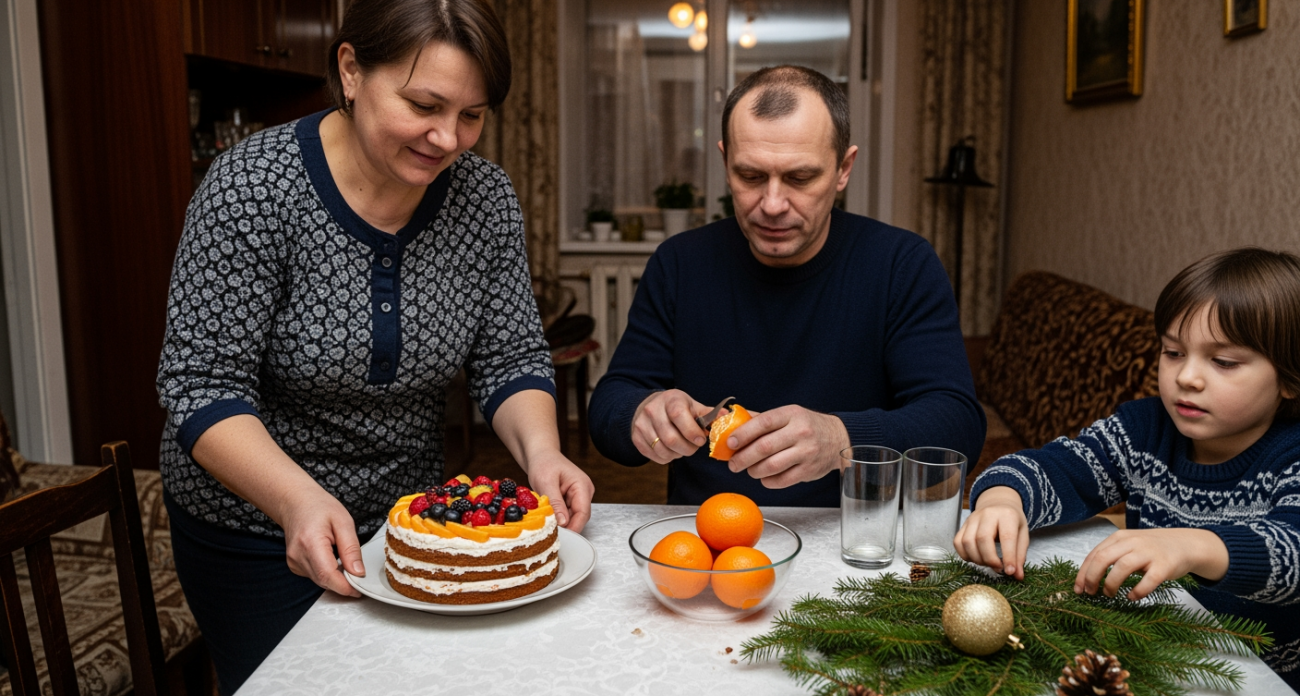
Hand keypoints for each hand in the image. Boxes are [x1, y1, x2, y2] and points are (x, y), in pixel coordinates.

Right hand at [277, 484, 363, 597]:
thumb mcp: (343, 521)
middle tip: (359, 576)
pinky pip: (315, 575)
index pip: (327, 575)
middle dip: (344, 584)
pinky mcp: (294, 565)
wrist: (295, 502)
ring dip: (336, 578)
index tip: (359, 589)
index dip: (345, 586)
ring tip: (345, 561)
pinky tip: (332, 559)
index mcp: (310, 543)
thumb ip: (351, 549)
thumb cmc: (319, 506)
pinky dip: (327, 572)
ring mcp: (294, 562)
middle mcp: (298, 555)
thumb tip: (358, 572)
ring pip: (320, 580)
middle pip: (324, 581)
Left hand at [524, 449, 594, 532]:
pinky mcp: (571, 500)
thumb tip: (563, 523)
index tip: (561, 537)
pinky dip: (557, 517)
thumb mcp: (546, 482)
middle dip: (566, 526)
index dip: (573, 527)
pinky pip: (566, 513)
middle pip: (579, 517)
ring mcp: (578, 496)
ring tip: (546, 523)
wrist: (541, 455)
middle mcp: (584, 492)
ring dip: (560, 522)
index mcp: (582, 486)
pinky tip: (548, 517)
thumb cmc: (544, 463)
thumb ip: (556, 503)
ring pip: (572, 517)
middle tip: (550, 533)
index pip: (583, 513)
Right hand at [631, 390, 710, 463]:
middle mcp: (652, 410)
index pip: (679, 416)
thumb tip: (727, 416)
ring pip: (662, 450)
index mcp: (670, 400)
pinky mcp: (636, 438)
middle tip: (694, 447)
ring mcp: (641, 424)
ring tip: (682, 448)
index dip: (692, 432)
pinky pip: (654, 456)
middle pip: (670, 438)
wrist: (647, 407)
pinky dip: (666, 458)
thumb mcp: (691, 405)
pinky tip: (671, 450)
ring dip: (677, 454)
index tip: (701, 440)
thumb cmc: (675, 407)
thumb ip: (708, 413)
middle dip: (687, 448)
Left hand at [724, 405, 849, 488]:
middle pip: (764, 447)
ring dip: (754, 471)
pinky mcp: (809, 470)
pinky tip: (764, 477)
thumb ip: (761, 419)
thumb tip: (732, 422)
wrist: (838, 438)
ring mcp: (807, 452)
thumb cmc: (807, 426)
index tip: (730, 442)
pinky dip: (768, 481)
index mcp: (792, 414)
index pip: (763, 422)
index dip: (743, 433)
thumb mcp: (788, 415)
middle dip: (743, 458)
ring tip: (749, 470)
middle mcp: (800, 432)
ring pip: (772, 466)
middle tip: (733, 463)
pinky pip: (782, 480)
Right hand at [953, 487, 1028, 578]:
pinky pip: (958, 543)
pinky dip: (965, 555)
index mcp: (1007, 515)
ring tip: (988, 564)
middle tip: (998, 568)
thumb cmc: (1012, 521)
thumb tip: (1017, 576)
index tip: (1010, 572)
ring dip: (977, 559)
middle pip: (982, 539)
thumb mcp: (1022, 534)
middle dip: (990, 559)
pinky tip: (976, 558)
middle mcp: (987, 514)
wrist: (998, 504)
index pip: (1006, 537)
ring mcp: (972, 519)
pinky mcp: (963, 525)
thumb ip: (1019, 555)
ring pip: (967, 542)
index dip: (1008, 557)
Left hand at [1075, 528, 1228, 600]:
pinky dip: (1137, 591)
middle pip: (1103, 558)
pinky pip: (1148, 580)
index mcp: (1120, 538)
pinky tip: (1131, 597)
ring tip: (1109, 595)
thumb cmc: (1152, 549)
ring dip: (1111, 584)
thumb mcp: (1129, 546)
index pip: (1094, 554)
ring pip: (1122, 567)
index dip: (1083, 573)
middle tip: (1090, 593)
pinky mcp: (1165, 565)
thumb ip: (1112, 555)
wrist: (1186, 544)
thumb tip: (1087, 577)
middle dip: (1092, 578)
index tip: (1078, 589)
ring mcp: (1149, 553)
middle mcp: (1132, 542)